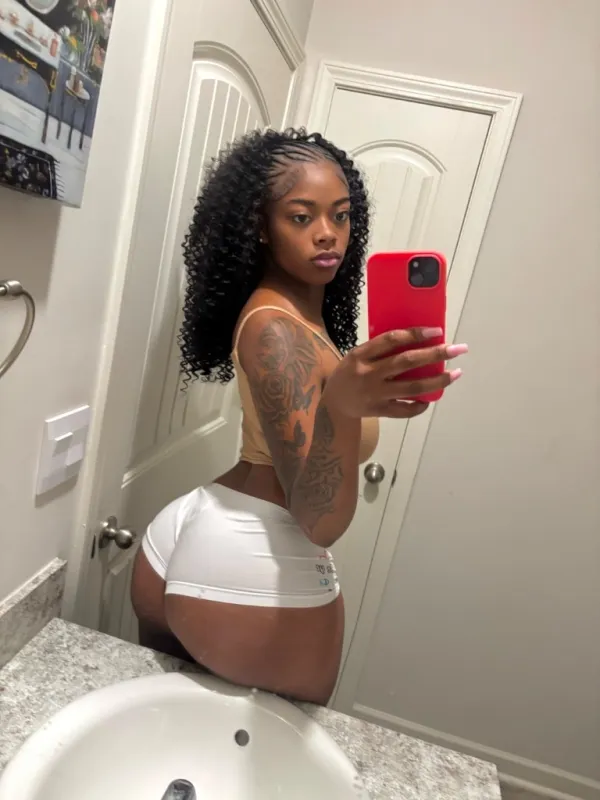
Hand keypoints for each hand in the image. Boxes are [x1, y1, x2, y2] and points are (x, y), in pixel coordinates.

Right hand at [324, 327, 466, 418]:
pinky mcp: (380, 411)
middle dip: (435, 354)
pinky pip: (405, 409)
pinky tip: (432, 398)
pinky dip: (420, 405)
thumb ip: (379, 349)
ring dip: (437, 381)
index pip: (391, 340)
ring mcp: (375, 394)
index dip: (416, 334)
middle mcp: (369, 374)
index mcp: (361, 355)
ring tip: (456, 374)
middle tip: (457, 349)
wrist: (332, 405)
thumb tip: (416, 340)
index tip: (437, 331)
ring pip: (412, 388)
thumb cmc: (349, 374)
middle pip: (407, 362)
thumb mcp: (356, 355)